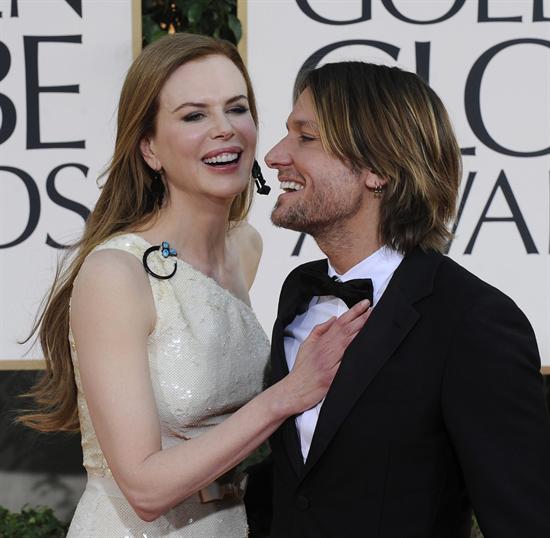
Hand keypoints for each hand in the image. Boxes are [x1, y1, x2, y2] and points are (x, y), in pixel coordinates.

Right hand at [283, 299, 371, 414]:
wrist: (294, 390)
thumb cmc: (301, 369)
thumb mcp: (306, 344)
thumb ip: (320, 330)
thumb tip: (334, 319)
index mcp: (321, 342)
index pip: (340, 322)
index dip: (353, 312)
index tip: (364, 304)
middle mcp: (326, 350)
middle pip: (347, 331)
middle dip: (362, 319)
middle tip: (374, 310)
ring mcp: (330, 364)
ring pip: (349, 344)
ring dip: (362, 332)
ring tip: (374, 322)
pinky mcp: (333, 378)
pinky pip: (347, 364)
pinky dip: (357, 356)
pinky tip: (367, 348)